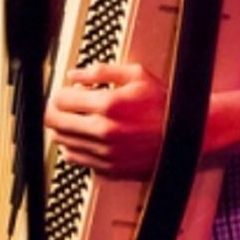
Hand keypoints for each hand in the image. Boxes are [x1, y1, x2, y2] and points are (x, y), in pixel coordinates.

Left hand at [44, 63, 165, 177]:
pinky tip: (86, 137)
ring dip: (63, 129)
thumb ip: (102, 72)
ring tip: (76, 120)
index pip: (61, 100)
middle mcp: (103, 131)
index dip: (58, 94)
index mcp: (109, 105)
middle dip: (54, 111)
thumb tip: (76, 75)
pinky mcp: (107, 168)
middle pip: (55, 122)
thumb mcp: (137, 76)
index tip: (63, 92)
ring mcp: (104, 152)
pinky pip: (75, 159)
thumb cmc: (164, 105)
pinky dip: (75, 147)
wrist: (185, 135)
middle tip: (62, 106)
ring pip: (62, 142)